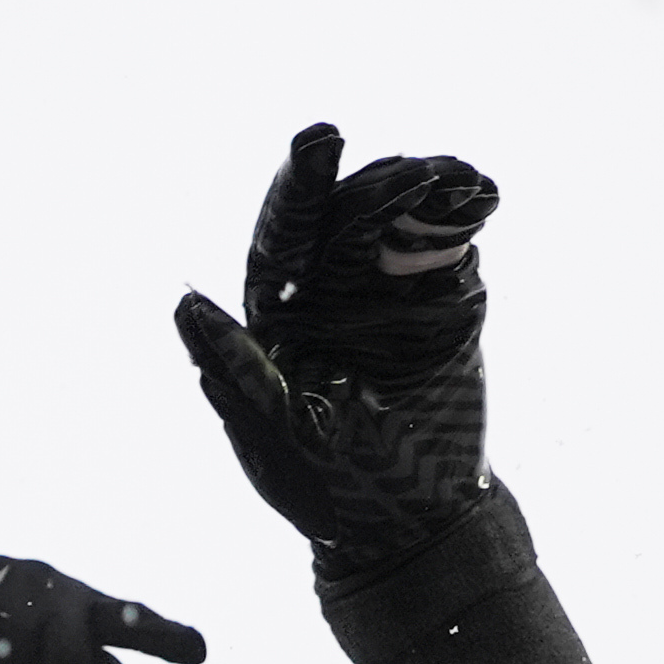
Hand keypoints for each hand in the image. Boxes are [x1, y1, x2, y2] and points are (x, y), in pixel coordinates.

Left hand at [174, 127, 503, 582]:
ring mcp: (386, 291)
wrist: (418, 522)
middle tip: (415, 172)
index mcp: (278, 314)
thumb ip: (233, 370)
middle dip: (375, 186)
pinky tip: (479, 195)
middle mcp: (328, 292)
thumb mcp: (276, 438)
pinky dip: (462, 214)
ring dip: (423, 190)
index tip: (318, 141)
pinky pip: (447, 242)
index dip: (301, 188)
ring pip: (398, 218)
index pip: (284, 235)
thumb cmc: (331, 489)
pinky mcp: (441, 300)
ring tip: (450, 181)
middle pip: (346, 216)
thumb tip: (184, 303)